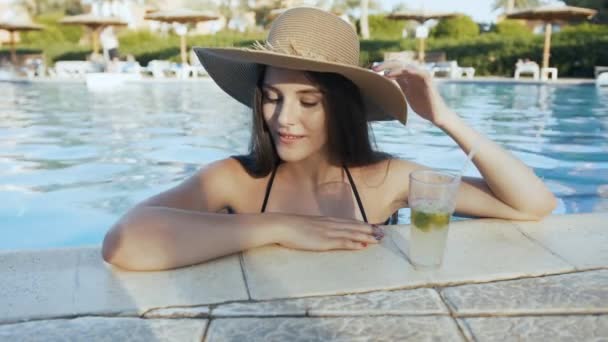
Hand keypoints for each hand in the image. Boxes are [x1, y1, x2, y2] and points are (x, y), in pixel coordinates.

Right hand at [270, 214, 384, 250]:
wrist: (283, 226)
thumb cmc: (292, 227)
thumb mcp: (308, 226)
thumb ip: (318, 228)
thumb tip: (322, 233)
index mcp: (327, 221)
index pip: (349, 222)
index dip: (363, 225)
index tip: (374, 227)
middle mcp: (331, 224)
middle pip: (355, 226)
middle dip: (370, 229)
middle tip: (383, 233)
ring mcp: (329, 232)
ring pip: (353, 233)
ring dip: (367, 236)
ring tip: (379, 238)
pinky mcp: (325, 241)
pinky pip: (343, 242)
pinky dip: (355, 243)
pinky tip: (363, 245)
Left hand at [372, 61, 452, 126]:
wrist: (435, 114)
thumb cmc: (421, 105)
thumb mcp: (406, 93)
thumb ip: (399, 85)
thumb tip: (385, 80)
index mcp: (409, 76)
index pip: (395, 66)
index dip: (384, 66)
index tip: (372, 69)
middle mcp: (415, 73)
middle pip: (398, 64)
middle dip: (385, 65)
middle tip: (373, 68)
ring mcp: (421, 75)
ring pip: (405, 67)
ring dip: (393, 68)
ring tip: (382, 72)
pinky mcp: (427, 79)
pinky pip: (417, 72)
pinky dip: (407, 71)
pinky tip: (397, 73)